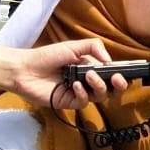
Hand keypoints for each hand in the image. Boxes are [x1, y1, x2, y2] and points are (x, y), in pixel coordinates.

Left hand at [9, 39, 126, 109]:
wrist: (25, 69)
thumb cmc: (47, 56)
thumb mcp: (73, 46)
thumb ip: (93, 47)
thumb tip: (109, 59)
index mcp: (91, 67)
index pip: (111, 73)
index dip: (120, 74)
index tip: (123, 72)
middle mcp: (88, 81)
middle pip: (111, 89)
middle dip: (118, 85)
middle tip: (117, 79)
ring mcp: (79, 93)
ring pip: (100, 96)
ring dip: (99, 86)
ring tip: (89, 76)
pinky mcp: (69, 102)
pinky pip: (83, 102)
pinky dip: (82, 93)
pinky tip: (74, 85)